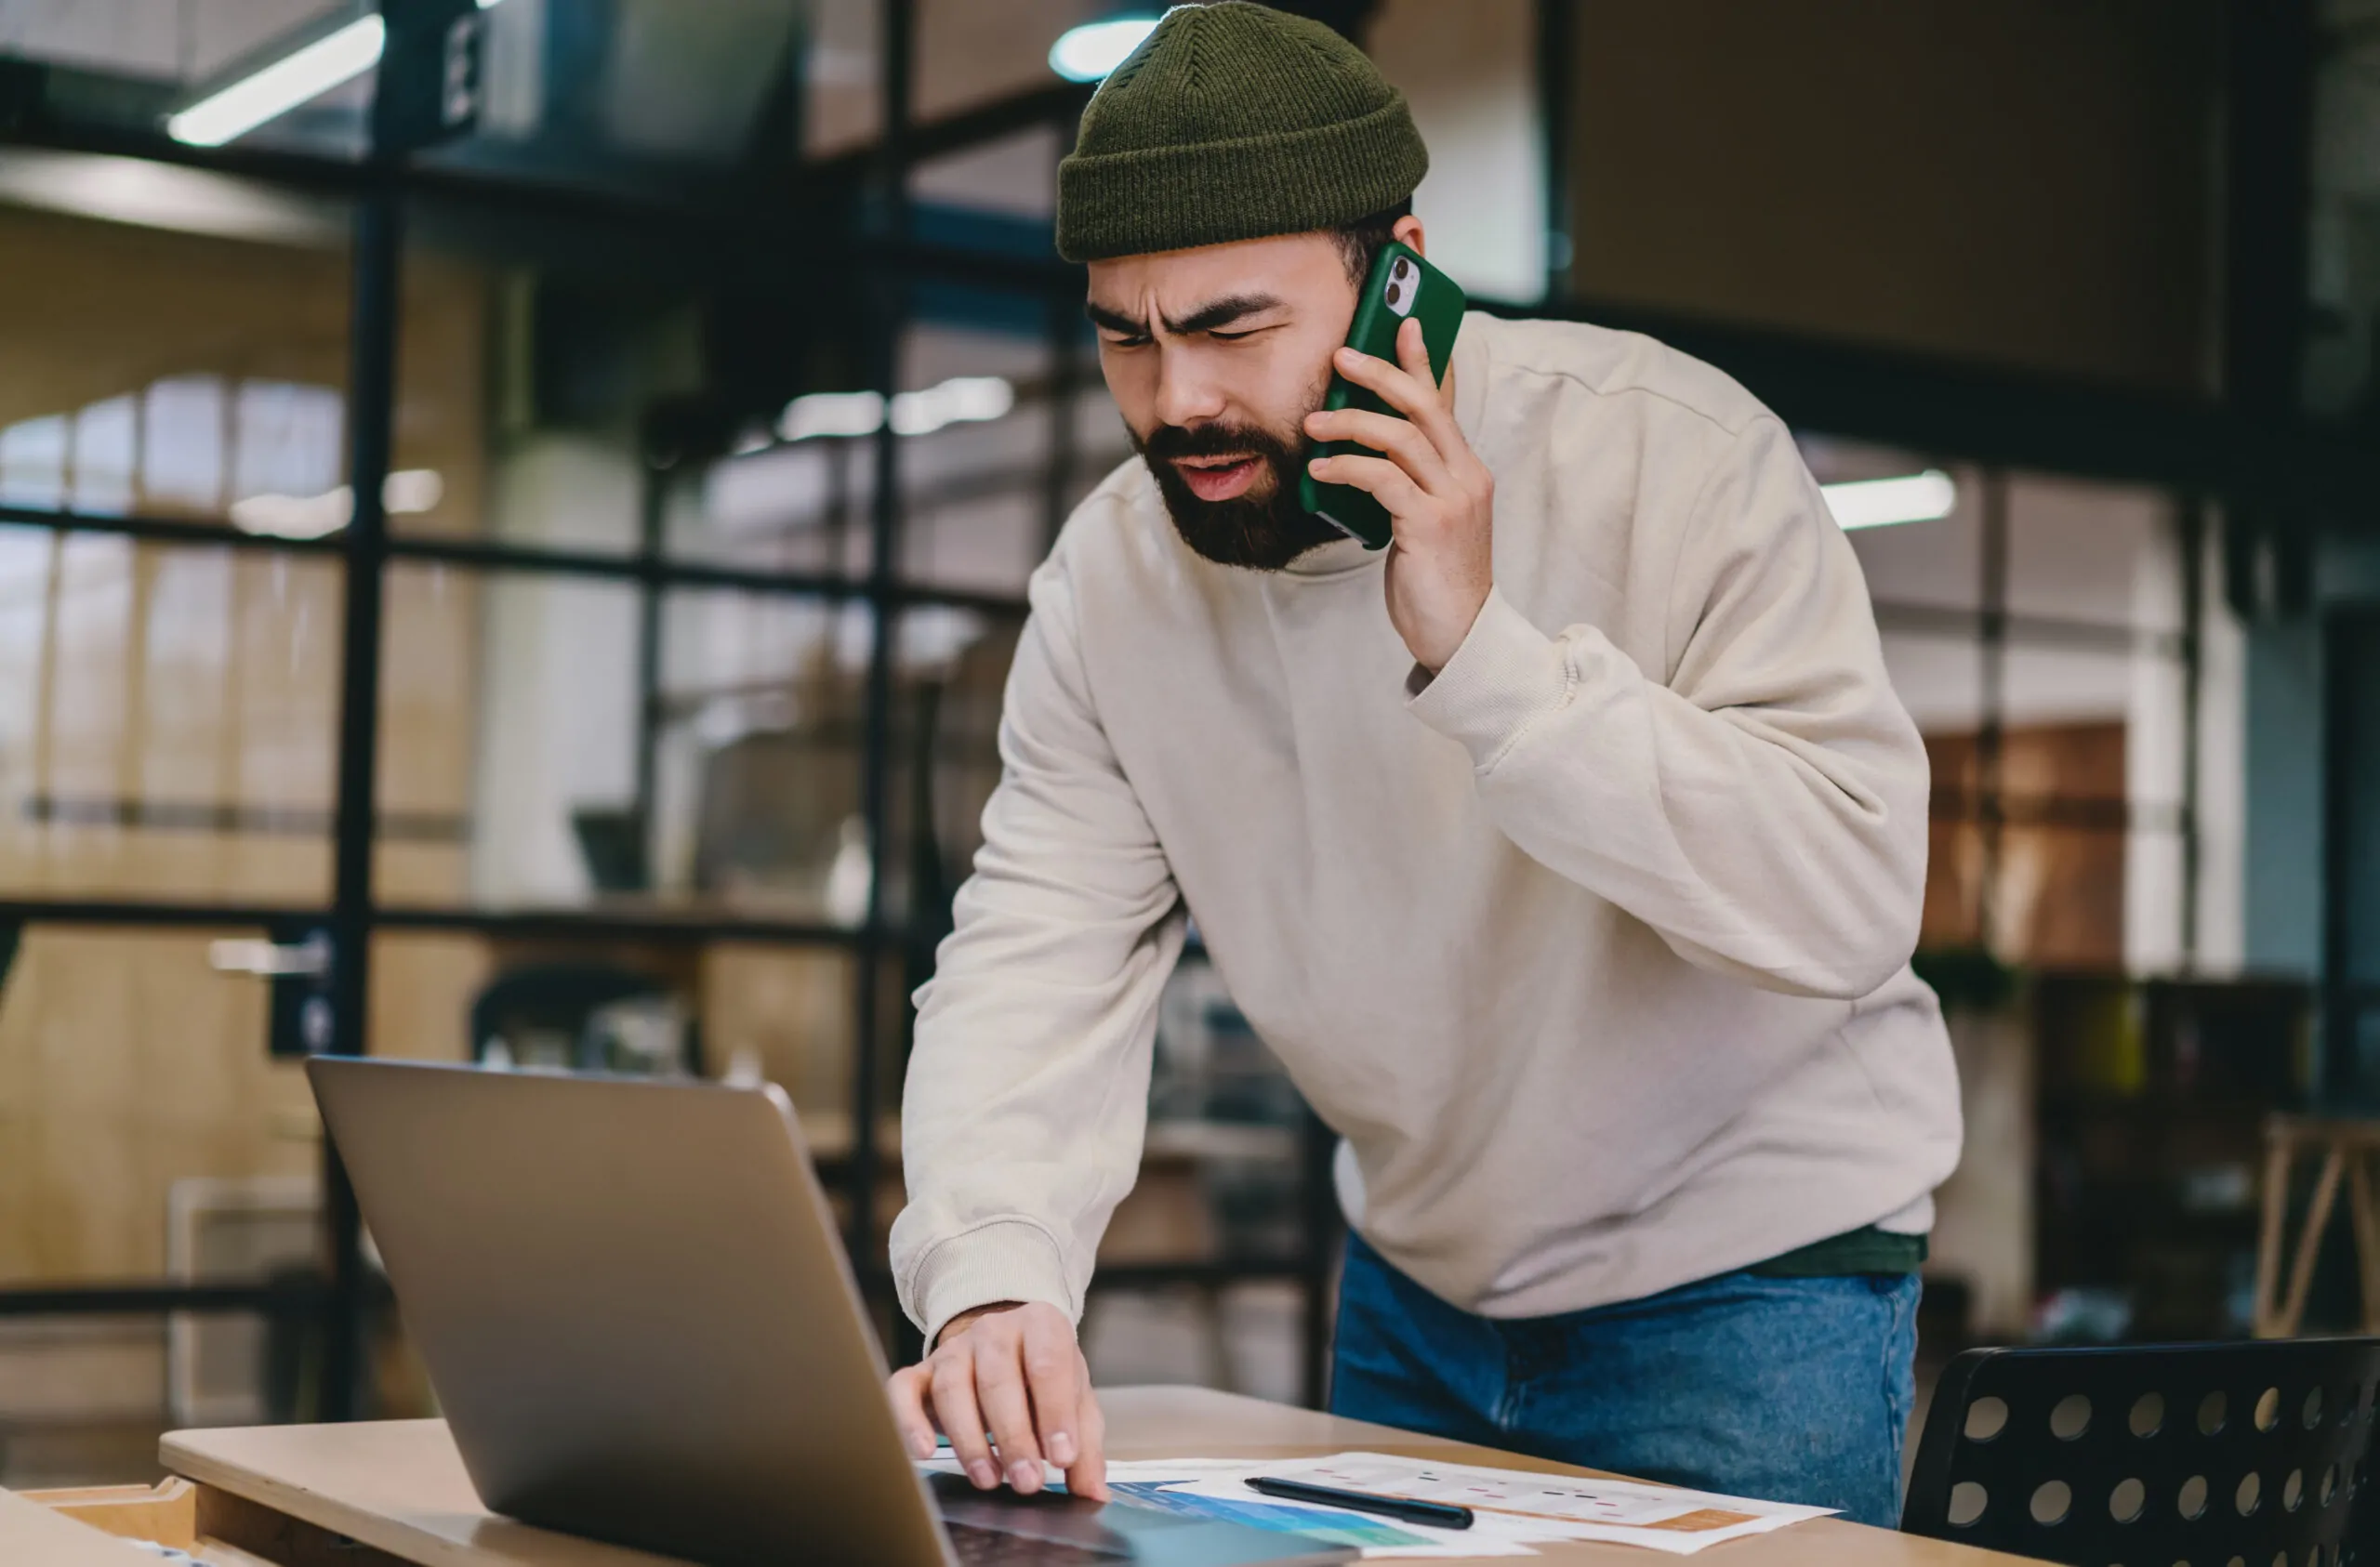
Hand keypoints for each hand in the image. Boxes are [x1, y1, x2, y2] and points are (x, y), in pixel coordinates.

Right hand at [886, 1301, 1108, 1501]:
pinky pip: (903, 1390)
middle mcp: (995, 1331)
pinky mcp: (921, 1371)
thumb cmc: (1044, 1376)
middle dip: (1013, 1436)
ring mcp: (954, 1349)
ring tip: (989, 1479)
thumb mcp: (1076, 1401)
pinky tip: (924, 1452)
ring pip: (953, 1388)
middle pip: (998, 1379)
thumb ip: (1086, 1444)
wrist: (1005, 1346)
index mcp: (1042, 1326)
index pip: (1048, 1365)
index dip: (1055, 1412)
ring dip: (971, 1439)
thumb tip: (1094, 1493)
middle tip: (1027, 1480)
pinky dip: (909, 1421)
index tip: (1062, 1457)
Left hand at [1304, 316, 1494, 672]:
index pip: (1443, 403)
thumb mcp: (1423, 522)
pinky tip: (1320, 470)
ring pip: (1401, 436)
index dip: (1424, 361)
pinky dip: (1347, 467)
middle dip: (1381, 374)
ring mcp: (1453, 499)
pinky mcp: (1431, 524)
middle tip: (1341, 358)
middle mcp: (1467, 477)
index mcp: (1467, 471)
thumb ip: (1406, 485)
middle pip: (1423, 406)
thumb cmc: (1434, 580)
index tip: (1402, 325)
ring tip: (1312, 426)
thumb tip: (1358, 457)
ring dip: (1351, 424)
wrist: (1459, 635)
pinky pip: (1382, 479)